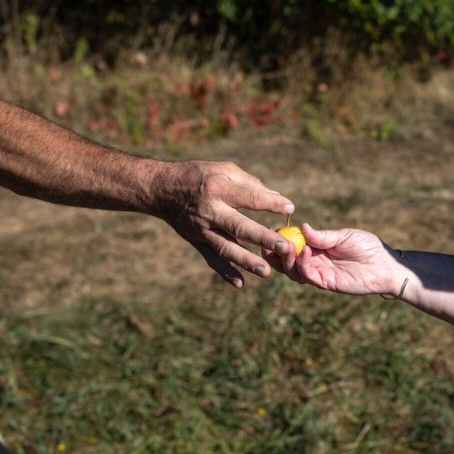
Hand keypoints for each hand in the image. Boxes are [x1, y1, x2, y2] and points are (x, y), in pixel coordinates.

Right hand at [151, 160, 294, 287]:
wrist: (162, 189)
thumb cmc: (199, 175)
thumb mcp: (224, 169)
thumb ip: (251, 184)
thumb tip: (278, 197)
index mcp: (220, 189)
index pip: (250, 198)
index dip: (271, 203)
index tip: (290, 208)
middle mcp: (211, 211)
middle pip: (240, 227)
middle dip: (264, 238)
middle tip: (285, 248)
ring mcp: (202, 229)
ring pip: (227, 248)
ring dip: (247, 261)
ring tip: (266, 271)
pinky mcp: (196, 242)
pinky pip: (212, 259)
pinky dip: (225, 272)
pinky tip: (240, 284)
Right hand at [264, 223, 396, 295]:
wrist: (385, 265)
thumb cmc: (367, 247)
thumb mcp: (344, 236)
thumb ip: (322, 236)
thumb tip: (302, 227)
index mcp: (317, 248)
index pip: (292, 246)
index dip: (280, 241)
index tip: (270, 232)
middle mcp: (315, 262)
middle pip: (288, 262)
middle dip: (276, 254)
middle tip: (270, 244)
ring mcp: (320, 273)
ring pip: (294, 271)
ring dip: (288, 259)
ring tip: (289, 246)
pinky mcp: (327, 283)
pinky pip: (309, 276)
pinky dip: (303, 265)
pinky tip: (306, 251)